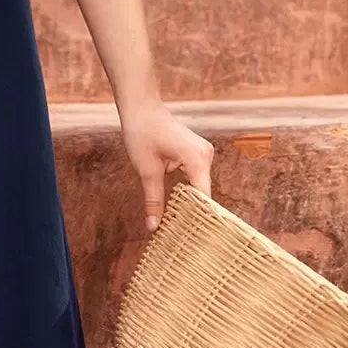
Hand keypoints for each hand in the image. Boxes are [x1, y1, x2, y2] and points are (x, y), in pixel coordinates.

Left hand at [118, 101, 214, 233]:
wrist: (141, 108)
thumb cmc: (142, 133)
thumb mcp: (146, 170)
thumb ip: (153, 200)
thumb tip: (153, 227)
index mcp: (198, 159)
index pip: (204, 198)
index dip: (198, 219)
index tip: (192, 239)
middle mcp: (206, 155)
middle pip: (203, 193)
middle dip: (192, 214)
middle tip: (183, 239)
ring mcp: (203, 153)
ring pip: (199, 187)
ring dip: (189, 203)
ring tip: (180, 228)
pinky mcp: (197, 153)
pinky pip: (195, 178)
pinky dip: (186, 191)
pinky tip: (178, 208)